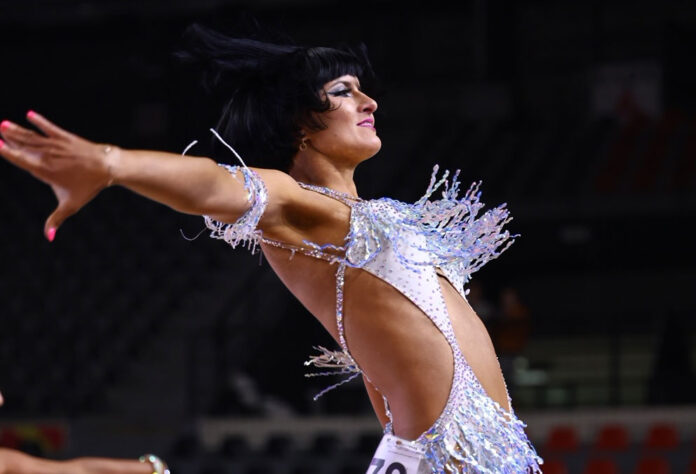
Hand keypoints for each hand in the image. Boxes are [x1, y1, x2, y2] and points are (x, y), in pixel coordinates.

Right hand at [0, 111, 112, 240]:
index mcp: (45, 171)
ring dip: (19, 130)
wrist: (107, 167)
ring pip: (34, 137)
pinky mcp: (66, 138)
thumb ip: (56, 219)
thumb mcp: (71, 205)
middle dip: (10, 138)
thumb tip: (49, 238)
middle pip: (25, 146)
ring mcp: (57, 145)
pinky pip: (50, 128)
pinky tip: (30, 114)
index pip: (22, 160)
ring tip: (3, 124)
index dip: (8, 152)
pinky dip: (40, 122)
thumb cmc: (88, 187)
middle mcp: (48, 156)